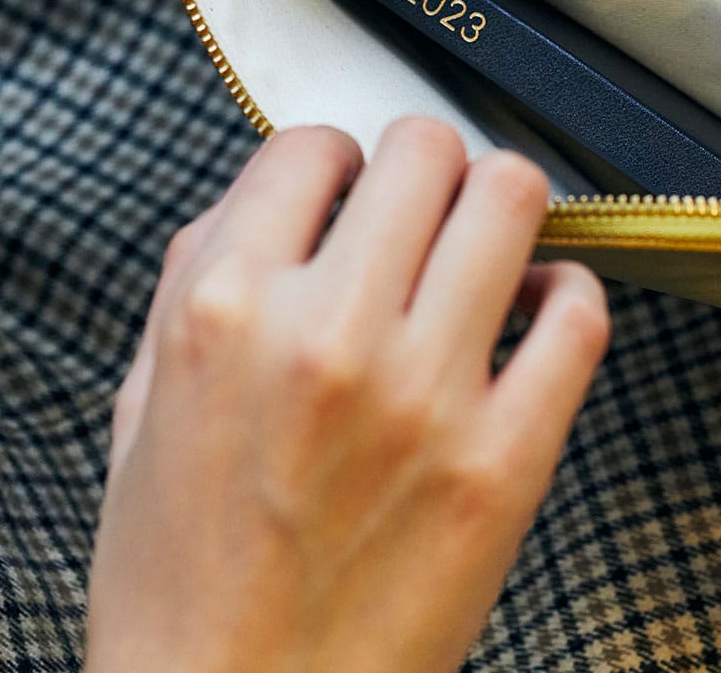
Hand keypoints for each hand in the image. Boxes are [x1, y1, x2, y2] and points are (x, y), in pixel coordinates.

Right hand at [84, 119, 609, 672]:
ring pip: (512, 199)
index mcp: (225, 311)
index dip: (330, 161)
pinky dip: (562, 293)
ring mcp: (426, 395)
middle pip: (423, 148)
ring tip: (480, 245)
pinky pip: (577, 316)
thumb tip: (271, 191)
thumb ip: (196, 276)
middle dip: (419, 161)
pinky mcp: (505, 461)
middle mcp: (327, 333)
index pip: (309, 145)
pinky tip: (530, 312)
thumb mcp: (143, 403)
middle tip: (417, 206)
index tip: (342, 193)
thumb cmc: (180, 575)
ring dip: (496, 205)